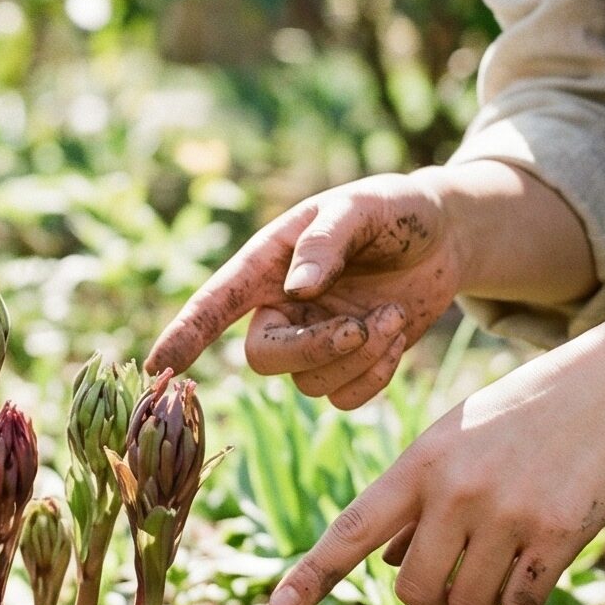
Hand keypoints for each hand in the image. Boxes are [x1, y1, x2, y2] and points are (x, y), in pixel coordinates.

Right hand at [146, 170, 468, 410]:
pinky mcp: (348, 363)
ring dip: (359, 356)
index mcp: (269, 264)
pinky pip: (345, 397)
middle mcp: (281, 307)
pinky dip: (375, 377)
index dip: (186, 333)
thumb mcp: (363, 207)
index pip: (216, 303)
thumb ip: (327, 241)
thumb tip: (298, 290)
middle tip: (362, 327)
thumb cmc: (395, 210)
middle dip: (314, 350)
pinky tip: (396, 337)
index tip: (159, 364)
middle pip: (264, 358)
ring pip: (311, 383)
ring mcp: (314, 339)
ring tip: (393, 315)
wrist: (445, 236)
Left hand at [268, 325, 604, 604]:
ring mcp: (506, 514)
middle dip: (431, 598)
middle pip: (415, 594)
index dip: (314, 573)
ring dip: (482, 597)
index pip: (354, 527)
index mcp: (420, 462)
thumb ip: (418, 499)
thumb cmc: (525, 412)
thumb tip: (390, 566)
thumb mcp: (457, 439)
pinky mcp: (556, 536)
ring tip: (504, 554)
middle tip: (453, 579)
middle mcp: (454, 491)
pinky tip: (538, 558)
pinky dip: (524, 597)